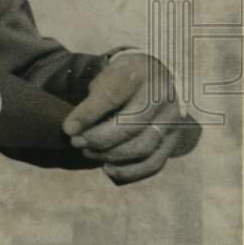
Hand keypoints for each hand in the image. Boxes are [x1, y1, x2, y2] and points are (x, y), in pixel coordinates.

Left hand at [62, 52, 200, 183]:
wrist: (155, 76)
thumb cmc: (121, 79)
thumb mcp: (106, 77)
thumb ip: (93, 100)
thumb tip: (74, 130)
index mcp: (139, 73)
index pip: (112, 96)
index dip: (88, 115)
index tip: (68, 129)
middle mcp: (161, 96)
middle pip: (130, 126)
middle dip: (98, 139)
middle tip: (76, 143)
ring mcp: (172, 120)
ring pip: (143, 147)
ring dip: (110, 155)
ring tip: (87, 152)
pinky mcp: (175, 140)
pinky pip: (154, 163)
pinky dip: (130, 171)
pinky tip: (108, 169)